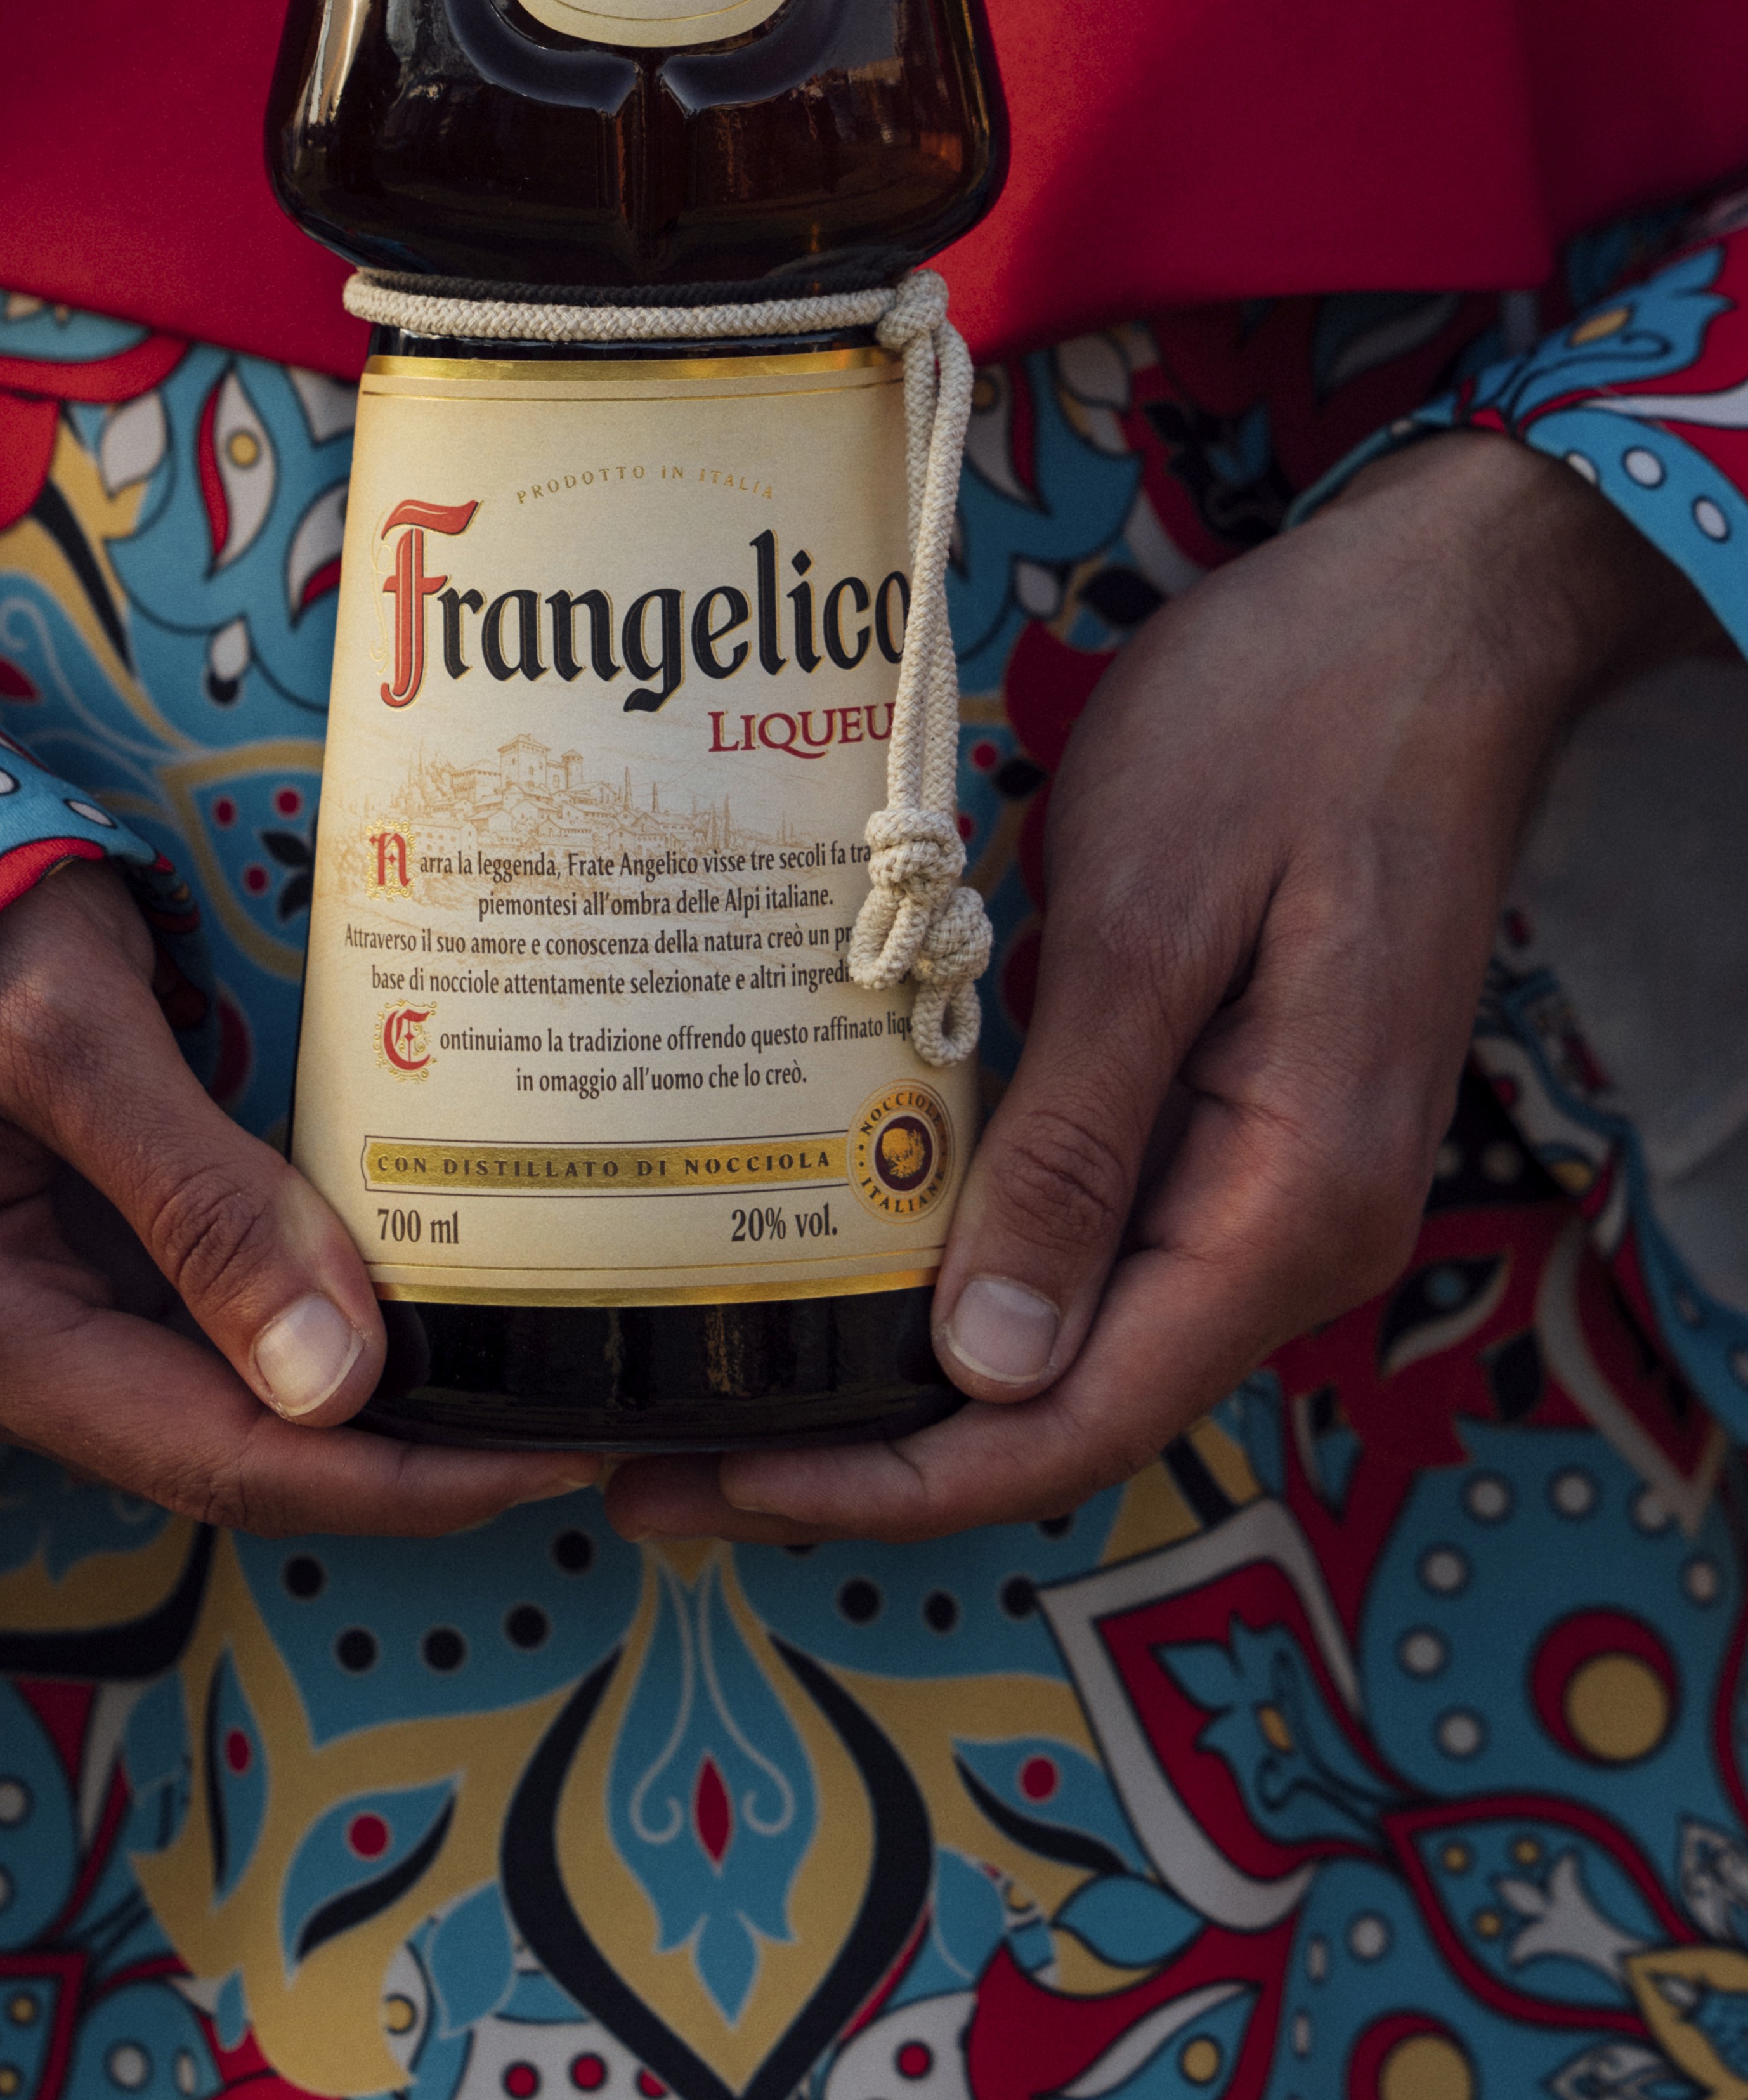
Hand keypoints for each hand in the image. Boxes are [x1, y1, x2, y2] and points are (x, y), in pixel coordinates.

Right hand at [0, 854, 592, 1532]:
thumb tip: (339, 1381)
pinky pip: (185, 1343)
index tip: (538, 1458)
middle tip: (569, 1419)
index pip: (208, 1459)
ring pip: (207, 1409)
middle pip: (215, 1456)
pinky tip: (408, 1305)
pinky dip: (296, 1335)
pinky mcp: (37, 1285)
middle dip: (395, 1455)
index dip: (386, 1479)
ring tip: (518, 1371)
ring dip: (357, 1402)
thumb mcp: (68, 1024)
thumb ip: (196, 1197)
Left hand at [611, 426, 1721, 1548]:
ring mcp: (1276, 1177)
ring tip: (725, 1364)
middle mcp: (1299, 1231)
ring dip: (910, 1367)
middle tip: (661, 1449)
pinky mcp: (1243, 1114)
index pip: (1073, 1423)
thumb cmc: (1295, 723)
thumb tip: (985, 1366)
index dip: (886, 1481)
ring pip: (1077, 1334)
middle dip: (868, 1447)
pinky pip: (1101, 1236)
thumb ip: (1075, 1146)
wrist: (1439, 613)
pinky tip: (851, 1240)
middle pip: (1068, 1405)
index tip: (705, 1485)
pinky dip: (972, 1264)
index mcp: (1293, 1203)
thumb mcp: (1150, 916)